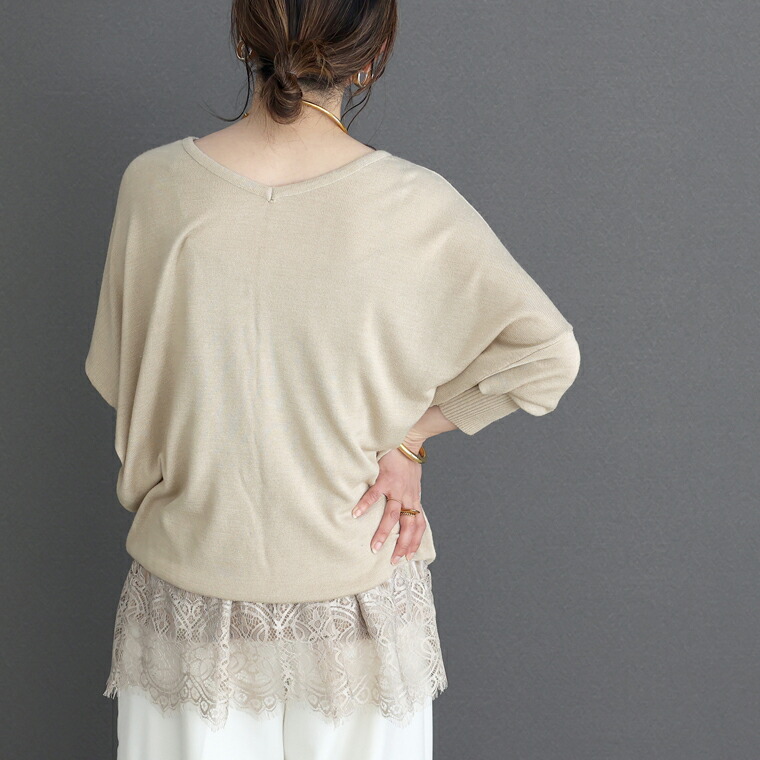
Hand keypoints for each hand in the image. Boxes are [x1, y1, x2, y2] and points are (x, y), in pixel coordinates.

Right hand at [352, 443, 427, 563]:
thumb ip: (408, 496)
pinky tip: (356, 514)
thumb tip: (404, 509)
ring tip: (375, 547)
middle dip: (402, 545)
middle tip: (393, 560)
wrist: (408, 441)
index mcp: (414, 498)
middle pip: (408, 526)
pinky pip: (375, 495)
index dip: (415, 541)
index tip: (408, 557)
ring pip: (392, 515)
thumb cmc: (407, 462)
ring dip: (384, 532)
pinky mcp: (385, 478)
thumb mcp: (413, 482)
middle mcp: (408, 496)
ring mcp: (396, 488)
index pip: (419, 524)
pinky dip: (365, 505)